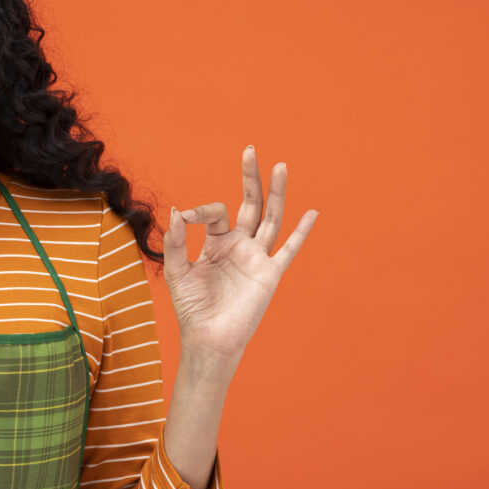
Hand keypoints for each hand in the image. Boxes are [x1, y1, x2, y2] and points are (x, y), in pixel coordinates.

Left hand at [163, 147, 317, 378]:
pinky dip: (301, 233)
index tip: (186, 219)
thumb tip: (177, 211)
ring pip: (271, 218)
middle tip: (249, 149)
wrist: (208, 338)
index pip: (215, 213)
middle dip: (249, 178)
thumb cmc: (191, 308)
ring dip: (276, 192)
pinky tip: (312, 214)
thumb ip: (176, 242)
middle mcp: (240, 246)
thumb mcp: (177, 271)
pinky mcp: (269, 273)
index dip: (200, 210)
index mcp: (217, 243)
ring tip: (280, 165)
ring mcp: (257, 258)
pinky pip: (288, 250)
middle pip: (249, 204)